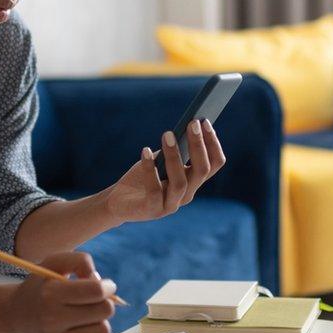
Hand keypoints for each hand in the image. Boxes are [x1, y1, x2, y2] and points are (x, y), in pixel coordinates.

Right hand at [7, 252, 116, 332]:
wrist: (13, 315)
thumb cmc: (40, 287)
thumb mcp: (54, 263)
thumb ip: (80, 261)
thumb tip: (101, 283)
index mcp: (51, 294)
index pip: (96, 291)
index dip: (107, 287)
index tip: (106, 286)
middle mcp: (51, 320)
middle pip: (104, 312)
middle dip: (105, 303)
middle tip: (95, 301)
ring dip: (100, 322)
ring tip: (87, 317)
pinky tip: (81, 331)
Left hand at [104, 119, 225, 222]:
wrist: (118, 202)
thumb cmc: (142, 177)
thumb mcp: (160, 161)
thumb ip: (173, 150)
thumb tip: (183, 128)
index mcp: (193, 181)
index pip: (214, 164)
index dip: (213, 143)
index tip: (204, 122)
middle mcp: (187, 195)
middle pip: (202, 170)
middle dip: (198, 145)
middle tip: (192, 123)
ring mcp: (170, 205)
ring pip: (180, 182)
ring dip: (174, 156)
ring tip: (167, 134)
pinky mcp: (152, 210)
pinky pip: (154, 190)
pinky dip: (150, 169)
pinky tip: (145, 151)